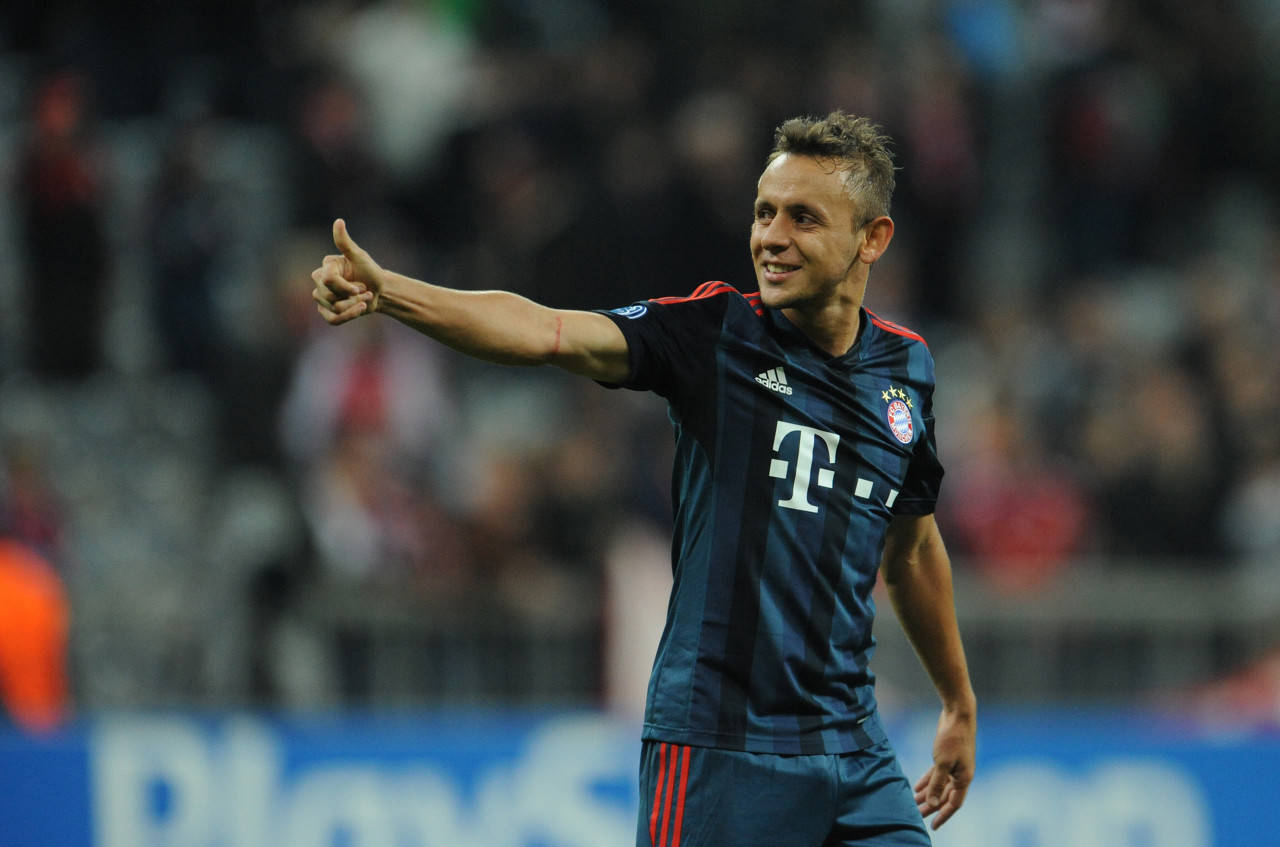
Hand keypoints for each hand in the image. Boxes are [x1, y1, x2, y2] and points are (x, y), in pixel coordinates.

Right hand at [311, 218, 382, 324]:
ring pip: (333, 309)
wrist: (380, 291)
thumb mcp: (360, 256)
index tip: (360, 286)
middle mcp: (319, 282)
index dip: (345, 287)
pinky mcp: (327, 312)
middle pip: (329, 297)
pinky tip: (361, 310)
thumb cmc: (370, 271)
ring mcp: (322, 298)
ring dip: (354, 306)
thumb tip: (338, 221)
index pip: (327, 280)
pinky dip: (350, 316)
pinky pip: (333, 320)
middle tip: (363, 290)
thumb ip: (346, 243)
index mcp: (326, 267)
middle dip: (351, 297)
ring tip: (364, 298)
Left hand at [913, 706, 975, 829]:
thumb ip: (937, 783)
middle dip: (931, 806)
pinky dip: (927, 781)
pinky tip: (916, 787)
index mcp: (964, 779)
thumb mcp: (942, 762)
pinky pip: (937, 774)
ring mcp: (954, 766)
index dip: (943, 815)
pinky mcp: (947, 757)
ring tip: (914, 803)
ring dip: (928, 794)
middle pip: (945, 796)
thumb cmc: (952, 738)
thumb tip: (933, 803)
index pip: (953, 803)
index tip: (933, 826)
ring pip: (940, 785)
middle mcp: (961, 774)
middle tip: (917, 815)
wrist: (958, 715)